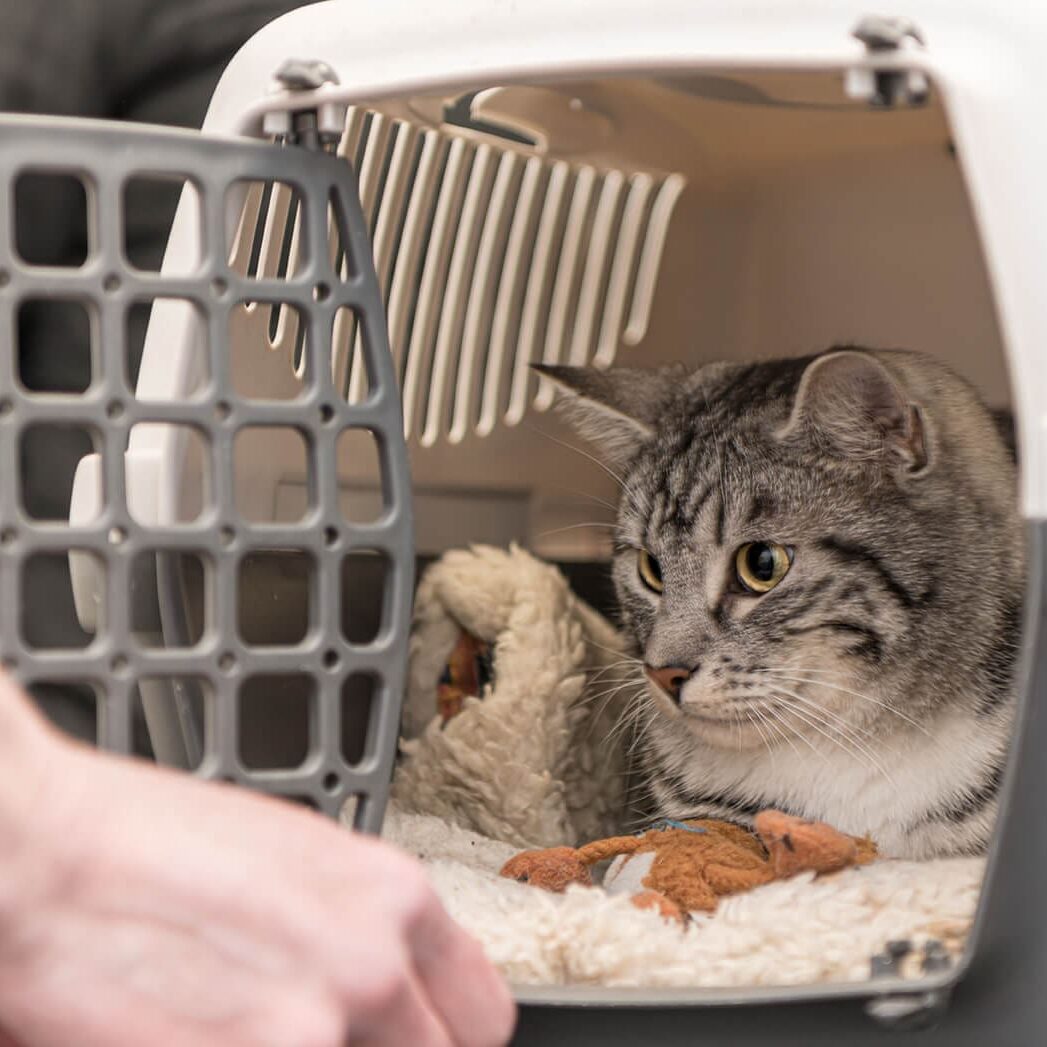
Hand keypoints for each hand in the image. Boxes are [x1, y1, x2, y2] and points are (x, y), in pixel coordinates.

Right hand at [0, 680, 514, 1046]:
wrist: (37, 852)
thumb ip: (356, 924)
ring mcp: (312, 1030)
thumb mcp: (288, 856)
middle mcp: (371, 965)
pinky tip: (202, 1031)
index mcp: (393, 897)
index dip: (445, 1038)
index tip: (416, 1038)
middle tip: (321, 1032)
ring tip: (242, 1020)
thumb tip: (385, 977)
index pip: (483, 1015)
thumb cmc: (146, 840)